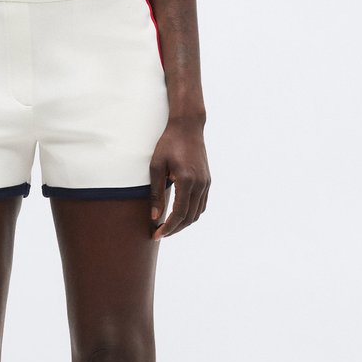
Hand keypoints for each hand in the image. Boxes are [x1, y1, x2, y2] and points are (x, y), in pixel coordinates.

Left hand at [149, 114, 209, 240]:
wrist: (188, 127)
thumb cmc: (168, 144)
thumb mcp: (156, 167)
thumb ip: (156, 193)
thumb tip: (154, 217)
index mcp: (186, 180)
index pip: (179, 214)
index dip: (168, 228)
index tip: (156, 234)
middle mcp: (200, 184)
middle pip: (189, 217)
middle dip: (174, 229)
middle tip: (159, 233)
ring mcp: (206, 183)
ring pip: (197, 213)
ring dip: (183, 223)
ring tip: (168, 226)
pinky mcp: (207, 180)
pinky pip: (202, 204)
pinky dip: (191, 213)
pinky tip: (179, 214)